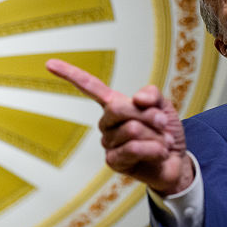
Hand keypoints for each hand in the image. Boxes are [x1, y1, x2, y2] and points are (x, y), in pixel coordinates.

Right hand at [46, 59, 193, 194]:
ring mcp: (108, 143)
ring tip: (160, 142)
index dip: (70, 74)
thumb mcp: (163, 106)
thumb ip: (151, 95)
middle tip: (162, 123)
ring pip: (131, 130)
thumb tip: (137, 99)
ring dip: (156, 136)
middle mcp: (106, 123)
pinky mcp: (113, 161)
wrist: (176, 162)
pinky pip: (134, 149)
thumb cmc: (165, 132)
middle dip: (148, 115)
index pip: (89, 86)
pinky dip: (154, 150)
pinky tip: (158, 153)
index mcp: (114, 105)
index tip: (49, 64)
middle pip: (118, 108)